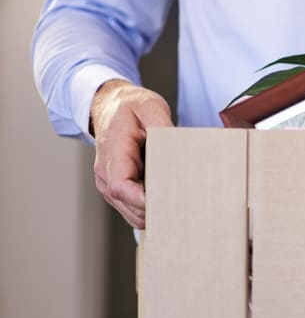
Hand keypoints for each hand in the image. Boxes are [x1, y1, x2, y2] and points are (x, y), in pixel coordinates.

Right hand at [89, 79, 173, 228]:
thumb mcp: (150, 107)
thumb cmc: (130, 107)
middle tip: (185, 203)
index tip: (166, 201)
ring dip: (154, 210)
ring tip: (177, 198)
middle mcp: (105, 172)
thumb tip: (177, 148)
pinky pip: (132, 208)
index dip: (142, 200)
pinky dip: (149, 207)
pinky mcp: (115, 187)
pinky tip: (166, 195)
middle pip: (129, 205)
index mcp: (113, 151)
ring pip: (131, 212)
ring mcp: (108, 182)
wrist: (110, 105)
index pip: (121, 186)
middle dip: (156, 208)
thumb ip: (162, 127)